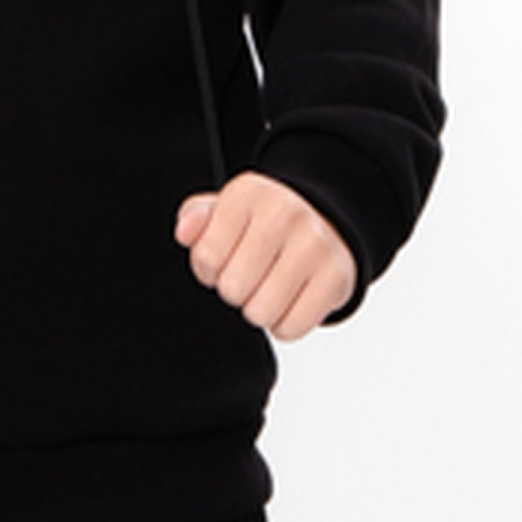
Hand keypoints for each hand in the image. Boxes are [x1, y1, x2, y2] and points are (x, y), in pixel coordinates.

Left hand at [174, 174, 357, 341]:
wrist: (328, 223)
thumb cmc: (266, 224)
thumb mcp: (225, 211)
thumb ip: (196, 219)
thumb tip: (185, 231)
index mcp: (248, 194)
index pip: (206, 258)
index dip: (208, 270)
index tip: (225, 259)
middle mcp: (285, 213)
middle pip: (232, 289)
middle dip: (235, 291)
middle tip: (250, 275)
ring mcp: (314, 245)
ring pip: (260, 313)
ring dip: (259, 310)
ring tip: (269, 287)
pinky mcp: (336, 276)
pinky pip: (291, 327)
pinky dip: (285, 324)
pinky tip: (290, 300)